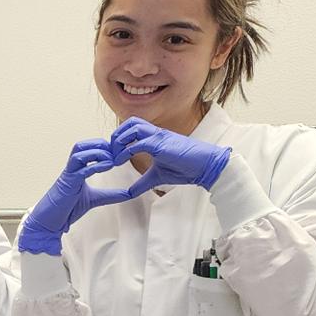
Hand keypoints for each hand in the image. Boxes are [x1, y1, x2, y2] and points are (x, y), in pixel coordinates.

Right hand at [18, 139, 131, 255]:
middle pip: (82, 145)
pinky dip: (95, 165)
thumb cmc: (67, 210)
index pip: (88, 149)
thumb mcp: (95, 199)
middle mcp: (71, 169)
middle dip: (100, 144)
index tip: (117, 153)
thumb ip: (111, 195)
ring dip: (97, 151)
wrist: (50, 222)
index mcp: (77, 169)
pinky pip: (81, 168)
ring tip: (112, 159)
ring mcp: (68, 175)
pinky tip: (108, 166)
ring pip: (79, 151)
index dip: (103, 147)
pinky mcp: (68, 183)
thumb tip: (130, 193)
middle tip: (115, 152)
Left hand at [111, 118, 231, 193]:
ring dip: (119, 141)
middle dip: (116, 136)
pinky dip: (126, 151)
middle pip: (129, 122)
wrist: (206, 166)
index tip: (111, 155)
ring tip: (113, 157)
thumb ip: (142, 182)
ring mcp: (159, 136)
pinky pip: (139, 142)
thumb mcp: (157, 177)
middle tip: (109, 153)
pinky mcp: (162, 144)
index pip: (132, 128)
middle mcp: (156, 133)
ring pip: (132, 127)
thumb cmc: (186, 169)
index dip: (119, 139)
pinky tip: (119, 162)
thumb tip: (129, 193)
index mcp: (155, 137)